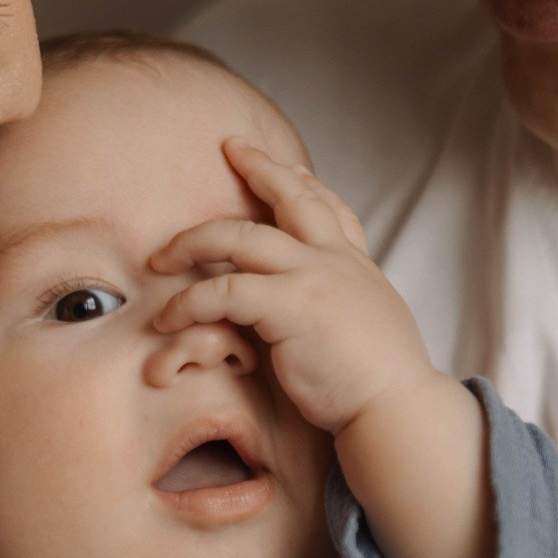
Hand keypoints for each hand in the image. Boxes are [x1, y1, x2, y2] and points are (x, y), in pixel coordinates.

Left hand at [152, 138, 434, 437]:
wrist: (397, 409)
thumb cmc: (380, 384)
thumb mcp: (369, 327)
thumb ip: (344, 306)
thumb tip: (327, 311)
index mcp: (356, 267)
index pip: (332, 210)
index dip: (309, 185)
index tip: (291, 168)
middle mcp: (336, 261)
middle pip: (291, 198)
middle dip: (259, 168)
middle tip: (230, 148)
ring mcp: (313, 278)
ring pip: (239, 236)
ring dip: (192, 243)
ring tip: (160, 259)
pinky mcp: (290, 307)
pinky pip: (223, 292)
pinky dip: (188, 302)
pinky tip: (168, 317)